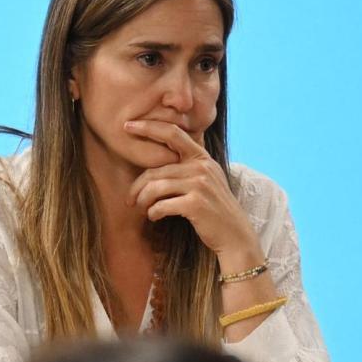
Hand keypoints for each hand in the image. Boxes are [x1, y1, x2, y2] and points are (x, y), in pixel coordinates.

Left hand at [122, 120, 258, 265]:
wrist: (234, 235)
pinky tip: (154, 216)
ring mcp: (200, 185)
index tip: (127, 125)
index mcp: (202, 157)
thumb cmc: (213, 209)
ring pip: (156, 187)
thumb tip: (154, 163)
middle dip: (137, 186)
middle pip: (156, 170)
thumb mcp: (205, 180)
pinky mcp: (195, 204)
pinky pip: (161, 205)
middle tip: (129, 200)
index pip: (172, 133)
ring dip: (143, 200)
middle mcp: (202, 167)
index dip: (148, 127)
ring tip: (141, 209)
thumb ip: (186, 167)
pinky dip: (153, 212)